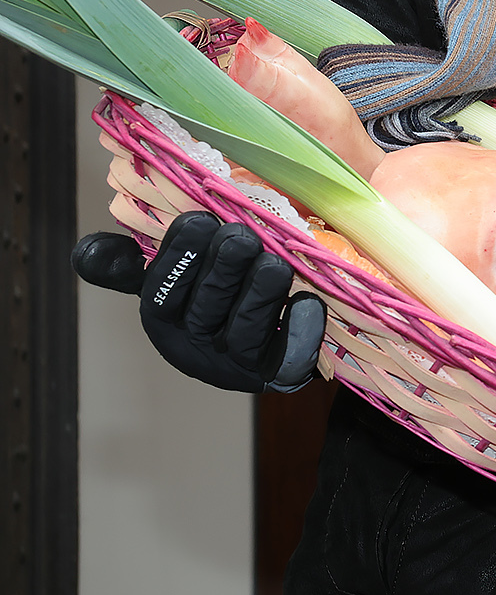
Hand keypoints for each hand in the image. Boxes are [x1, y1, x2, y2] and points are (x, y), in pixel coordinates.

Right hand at [71, 211, 325, 393]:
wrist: (265, 349)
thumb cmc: (213, 299)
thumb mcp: (168, 279)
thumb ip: (130, 264)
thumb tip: (87, 251)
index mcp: (165, 321)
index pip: (162, 293)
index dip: (179, 257)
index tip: (199, 220)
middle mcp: (196, 348)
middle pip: (206, 309)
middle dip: (224, 268)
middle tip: (242, 236)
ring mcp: (237, 364)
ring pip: (245, 330)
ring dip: (260, 292)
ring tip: (274, 264)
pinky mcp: (278, 374)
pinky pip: (289, 358)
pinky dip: (302, 330)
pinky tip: (309, 301)